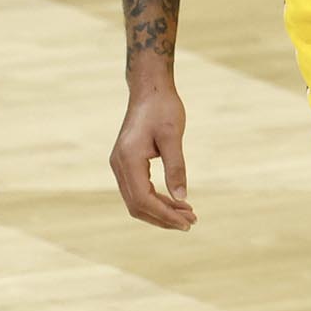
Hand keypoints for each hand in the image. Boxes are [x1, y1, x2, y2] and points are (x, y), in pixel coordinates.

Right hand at [110, 86, 195, 231]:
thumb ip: (176, 167)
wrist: (149, 88)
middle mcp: (119, 164)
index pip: (143, 199)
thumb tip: (182, 198)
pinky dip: (156, 199)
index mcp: (128, 158)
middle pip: (137, 205)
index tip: (188, 222)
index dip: (165, 214)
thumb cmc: (162, 108)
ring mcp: (120, 164)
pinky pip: (137, 190)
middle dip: (163, 217)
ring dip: (160, 210)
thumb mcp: (173, 136)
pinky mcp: (126, 162)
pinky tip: (175, 201)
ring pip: (136, 200)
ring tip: (187, 214)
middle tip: (191, 222)